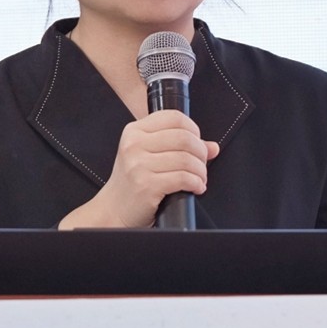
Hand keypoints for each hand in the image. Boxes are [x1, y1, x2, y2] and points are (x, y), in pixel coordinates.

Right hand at [59, 110, 219, 228]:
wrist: (114, 209)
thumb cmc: (132, 181)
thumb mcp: (147, 155)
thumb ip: (178, 146)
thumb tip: (212, 147)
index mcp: (134, 131)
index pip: (174, 117)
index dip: (193, 128)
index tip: (197, 142)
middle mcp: (134, 144)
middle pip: (184, 137)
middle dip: (201, 152)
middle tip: (202, 164)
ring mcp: (138, 165)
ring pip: (186, 159)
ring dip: (201, 171)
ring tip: (199, 178)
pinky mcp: (146, 185)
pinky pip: (183, 178)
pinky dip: (196, 183)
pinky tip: (196, 187)